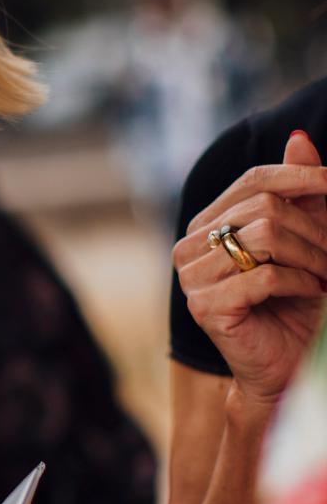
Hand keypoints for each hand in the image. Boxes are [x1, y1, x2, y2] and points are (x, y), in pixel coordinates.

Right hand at [172, 131, 326, 406]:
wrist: (284, 366)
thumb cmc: (293, 303)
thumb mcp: (305, 242)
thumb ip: (301, 194)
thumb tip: (299, 137)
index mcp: (206, 226)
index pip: (252, 181)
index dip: (299, 177)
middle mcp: (189, 247)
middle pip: (264, 210)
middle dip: (315, 231)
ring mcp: (191, 278)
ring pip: (264, 239)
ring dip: (312, 258)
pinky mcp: (205, 307)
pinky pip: (264, 276)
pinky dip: (301, 283)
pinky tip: (312, 294)